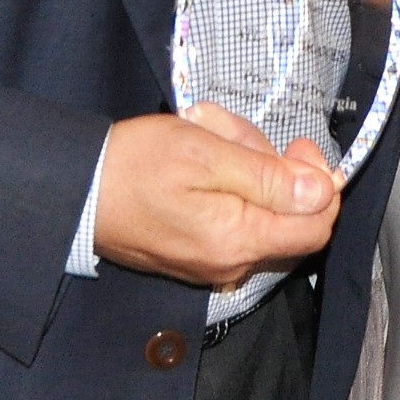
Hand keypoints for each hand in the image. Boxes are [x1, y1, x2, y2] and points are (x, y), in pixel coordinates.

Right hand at [91, 104, 338, 289]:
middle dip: (275, 170)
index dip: (320, 183)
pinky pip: (233, 223)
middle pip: (290, 219)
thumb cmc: (135, 166)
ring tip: (211, 138)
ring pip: (260, 215)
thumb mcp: (207, 154)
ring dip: (247, 172)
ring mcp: (211, 264)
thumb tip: (323, 192)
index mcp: (239, 241)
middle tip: (239, 134)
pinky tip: (200, 163)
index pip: (317, 226)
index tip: (298, 145)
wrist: (76, 193)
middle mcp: (231, 264)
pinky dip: (227, 189)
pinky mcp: (194, 258)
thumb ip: (270, 178)